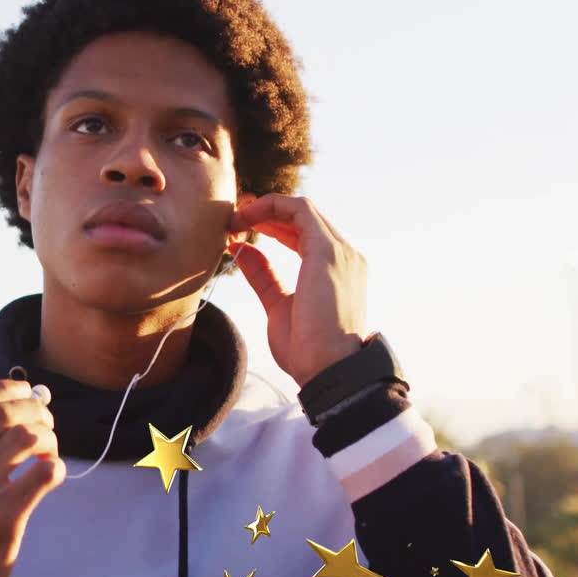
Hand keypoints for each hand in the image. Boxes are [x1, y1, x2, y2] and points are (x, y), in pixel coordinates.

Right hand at [0, 379, 64, 576]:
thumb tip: (8, 403)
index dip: (6, 390)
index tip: (25, 391)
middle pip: (3, 415)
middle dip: (34, 410)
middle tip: (46, 420)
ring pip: (27, 438)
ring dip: (48, 437)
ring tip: (48, 450)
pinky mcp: (2, 521)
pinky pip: (44, 475)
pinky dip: (55, 467)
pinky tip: (50, 475)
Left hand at [227, 194, 366, 388]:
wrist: (328, 370)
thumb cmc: (307, 350)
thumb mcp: (278, 306)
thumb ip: (264, 276)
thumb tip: (243, 249)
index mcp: (335, 269)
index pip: (304, 233)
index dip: (272, 224)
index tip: (241, 228)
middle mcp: (344, 255)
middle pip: (303, 218)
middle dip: (267, 212)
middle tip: (234, 217)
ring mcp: (340, 251)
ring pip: (302, 209)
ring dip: (266, 208)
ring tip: (236, 217)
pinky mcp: (328, 250)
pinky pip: (300, 210)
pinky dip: (272, 207)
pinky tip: (247, 217)